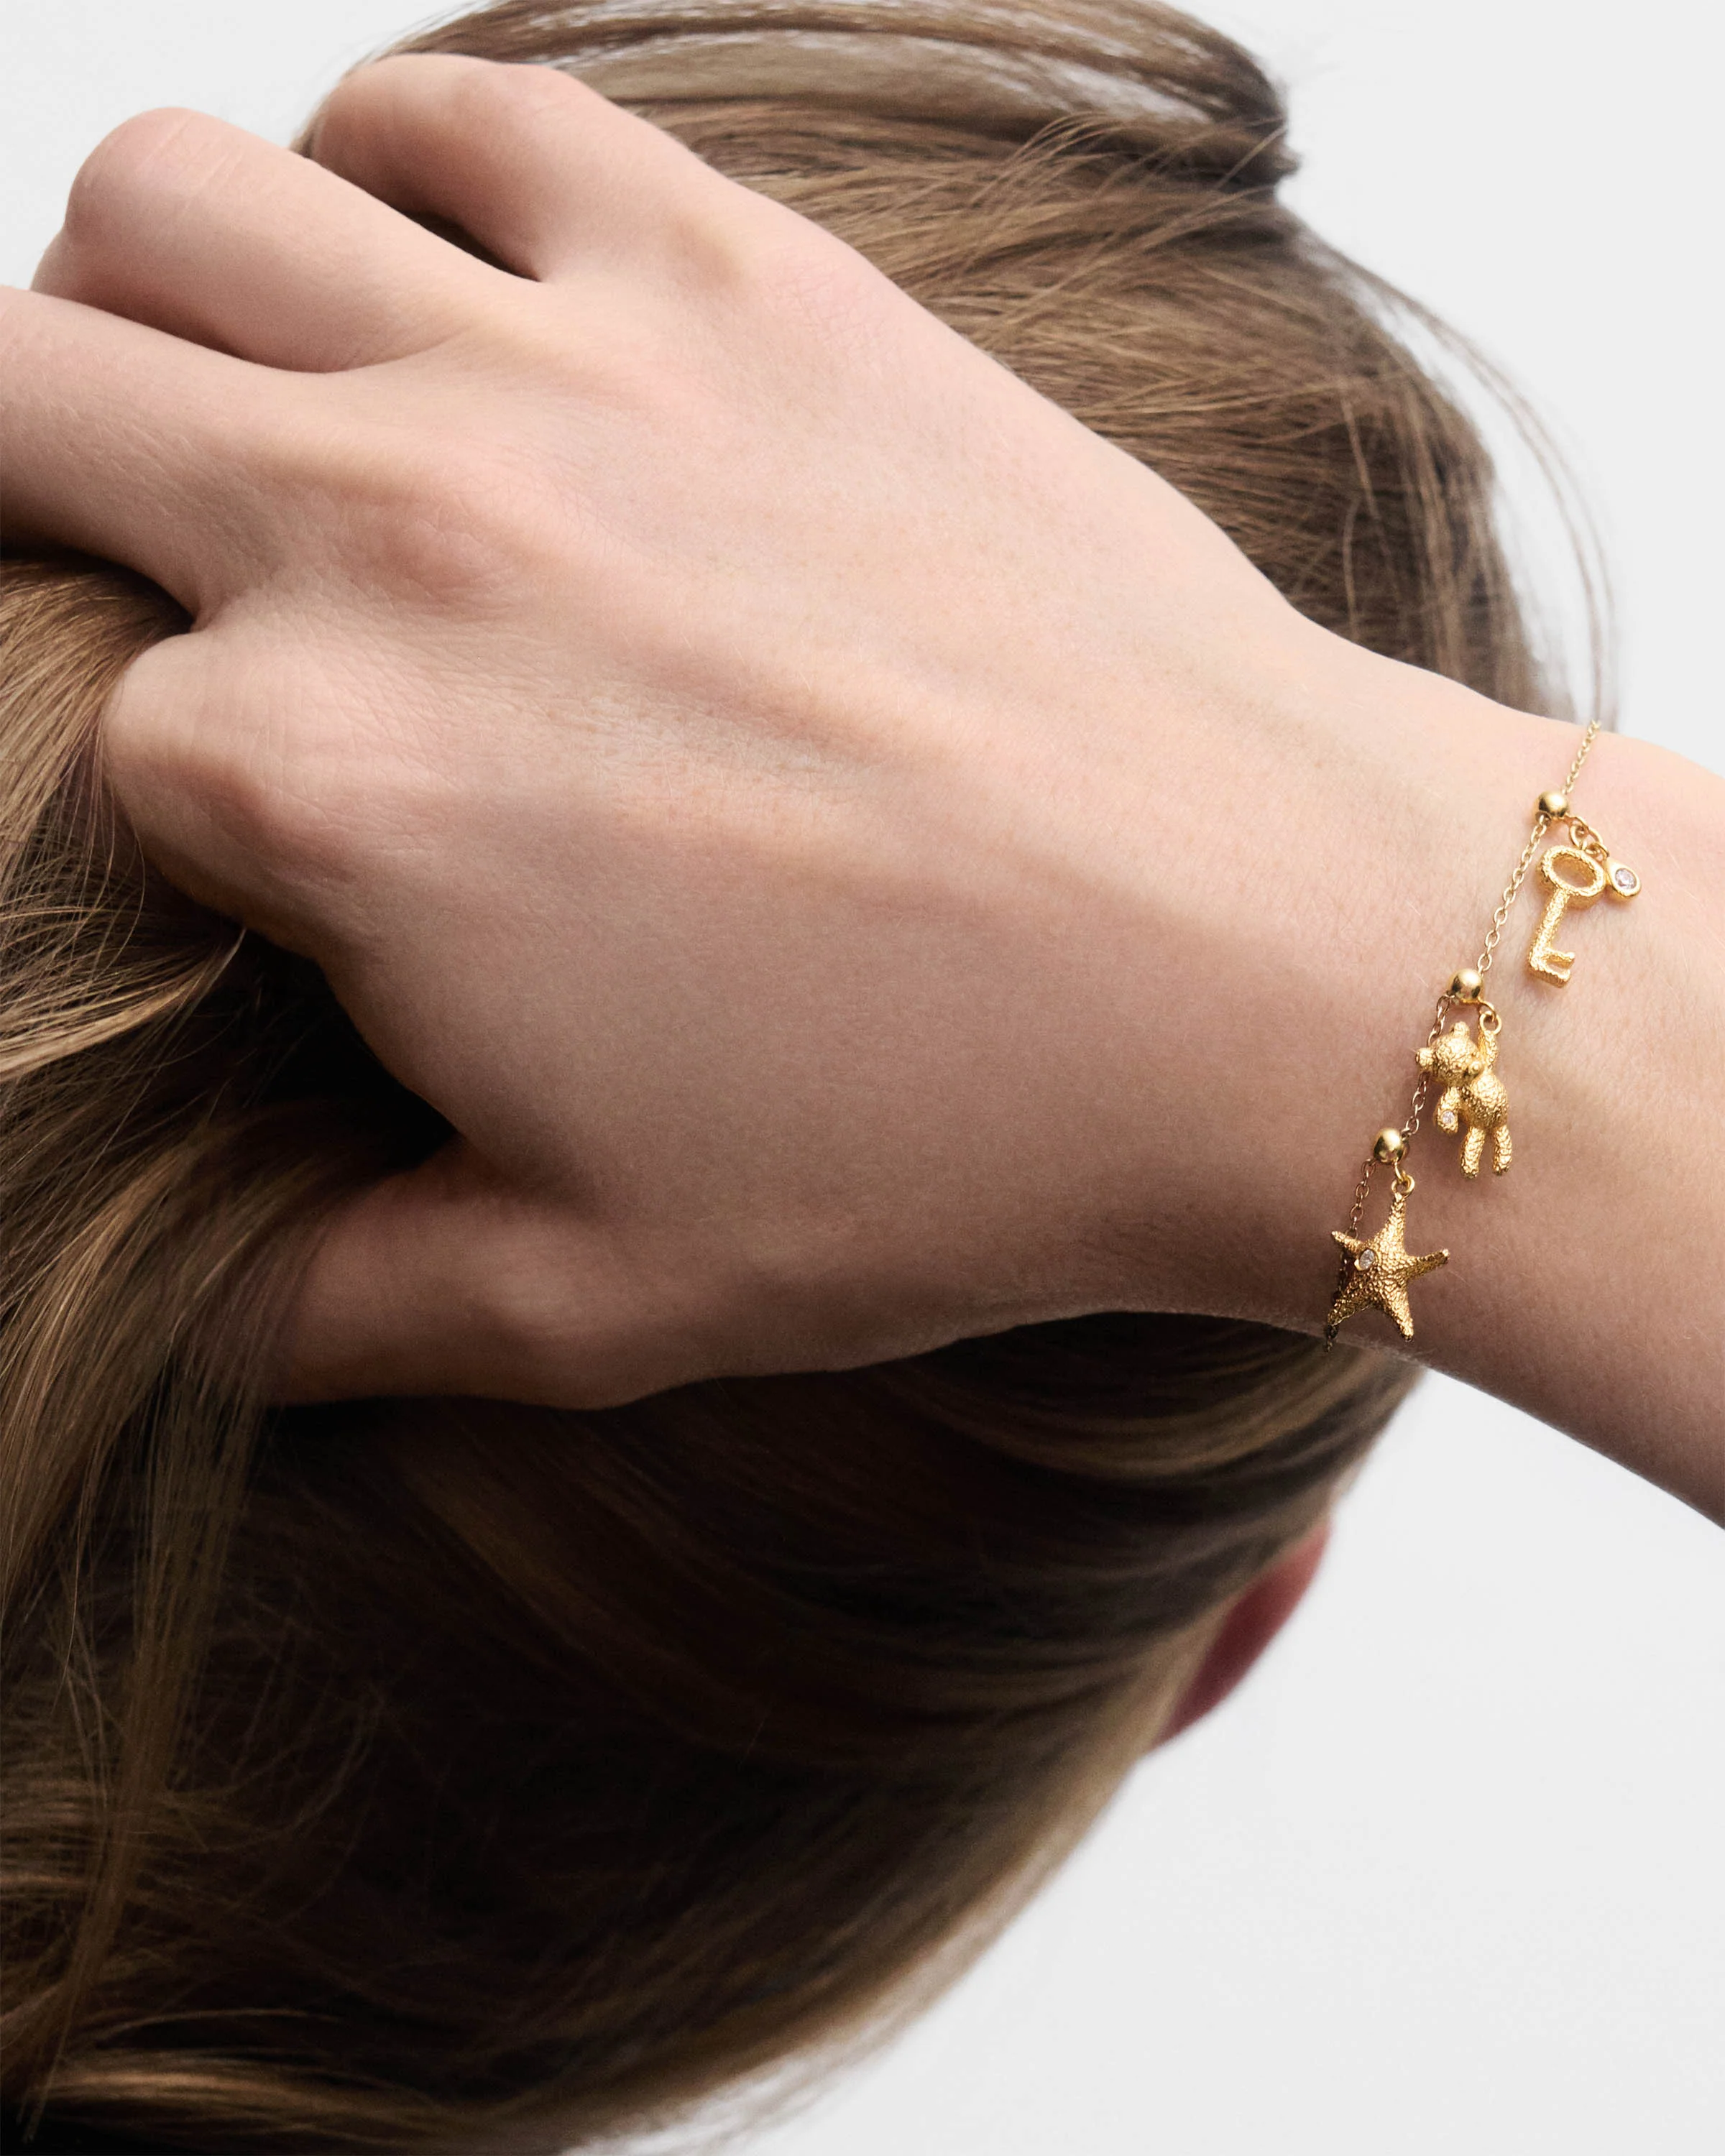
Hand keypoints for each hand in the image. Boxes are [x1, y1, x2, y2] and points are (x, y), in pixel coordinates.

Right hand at [8, 56, 1680, 1433]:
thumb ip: (331, 1305)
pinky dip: (392, 166)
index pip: (81, 736)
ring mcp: (565, 376)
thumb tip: (199, 1316)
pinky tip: (443, 292)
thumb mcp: (597, 1297)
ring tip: (242, 411)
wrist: (1272, 961)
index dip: (150, 801)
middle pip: (25, 396)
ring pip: (172, 202)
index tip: (247, 844)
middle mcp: (394, 534)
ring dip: (147, 299)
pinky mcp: (744, 278)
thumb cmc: (953, 1140)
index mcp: (319, 787)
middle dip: (28, 489)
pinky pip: (465, 110)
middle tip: (122, 577)